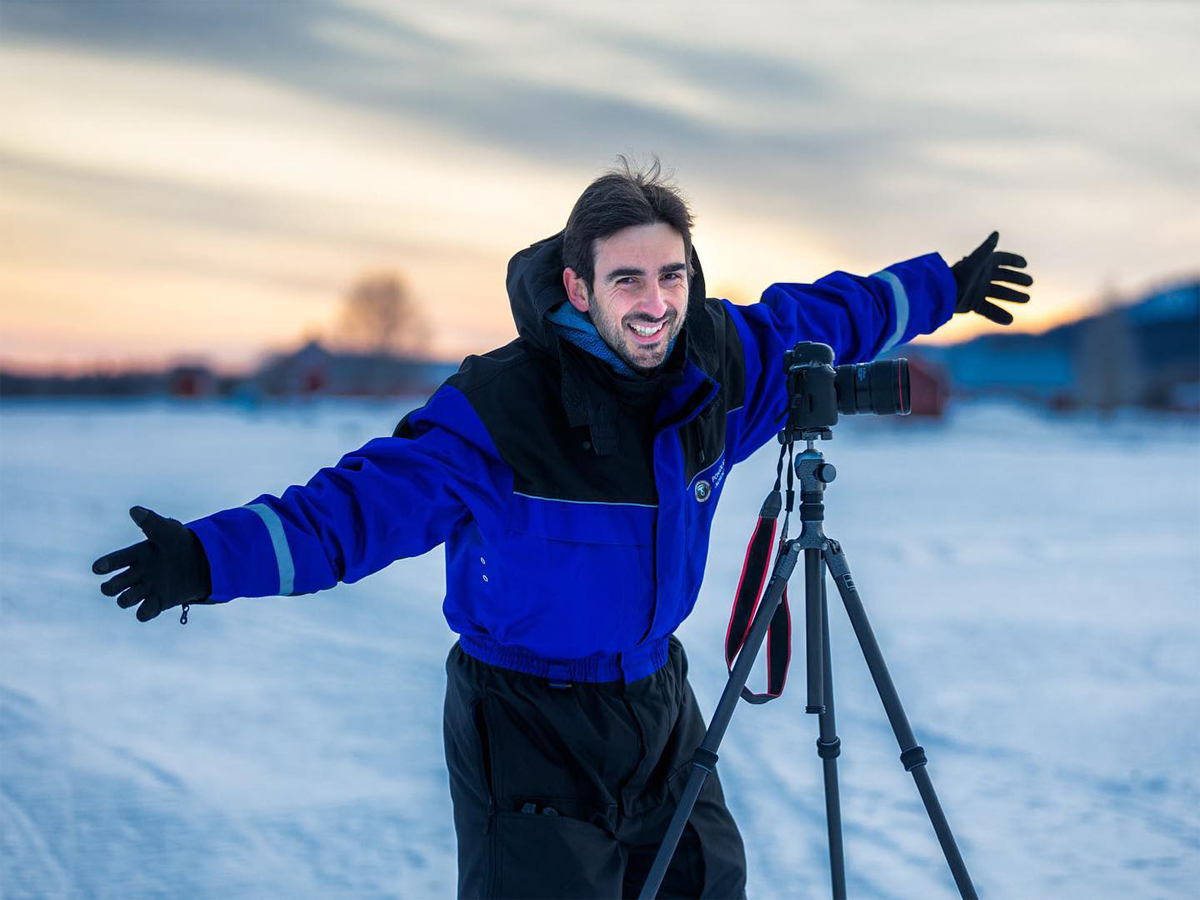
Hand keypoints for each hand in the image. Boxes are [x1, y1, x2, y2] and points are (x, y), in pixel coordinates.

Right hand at [92, 506, 211, 621]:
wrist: (206, 560)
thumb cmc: (182, 542)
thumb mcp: (169, 531)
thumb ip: (152, 523)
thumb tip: (134, 510)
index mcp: (136, 555)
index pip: (114, 561)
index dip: (104, 565)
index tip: (98, 568)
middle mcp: (137, 573)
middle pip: (113, 585)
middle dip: (111, 587)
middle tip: (116, 584)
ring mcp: (147, 589)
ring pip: (125, 600)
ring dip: (126, 599)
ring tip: (139, 591)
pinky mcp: (159, 602)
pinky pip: (144, 613)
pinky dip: (144, 612)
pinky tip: (152, 604)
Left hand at [950, 231, 1032, 324]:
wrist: (943, 295)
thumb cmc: (960, 276)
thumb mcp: (975, 261)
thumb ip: (986, 248)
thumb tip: (996, 233)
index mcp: (982, 264)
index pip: (1001, 259)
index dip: (1013, 260)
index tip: (1025, 265)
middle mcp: (981, 277)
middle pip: (1003, 277)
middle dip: (1017, 280)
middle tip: (1030, 284)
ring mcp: (977, 291)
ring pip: (999, 293)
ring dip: (1013, 296)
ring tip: (1027, 299)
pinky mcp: (972, 304)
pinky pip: (988, 310)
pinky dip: (998, 315)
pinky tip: (1009, 320)